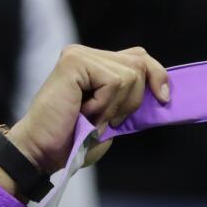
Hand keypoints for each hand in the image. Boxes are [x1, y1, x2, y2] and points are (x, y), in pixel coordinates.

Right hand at [6, 45, 169, 172]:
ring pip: (130, 74)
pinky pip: (114, 81)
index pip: (139, 57)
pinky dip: (105, 105)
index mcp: (96, 64)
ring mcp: (79, 55)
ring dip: (116, 106)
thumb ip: (131, 99)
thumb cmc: (74, 141)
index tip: (164, 99)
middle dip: (133, 100)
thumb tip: (163, 91)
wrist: (43, 152)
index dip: (157, 75)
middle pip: (140, 63)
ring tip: (90, 117)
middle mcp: (87, 54)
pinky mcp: (74, 61)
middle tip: (106, 120)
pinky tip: (83, 112)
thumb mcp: (113, 118)